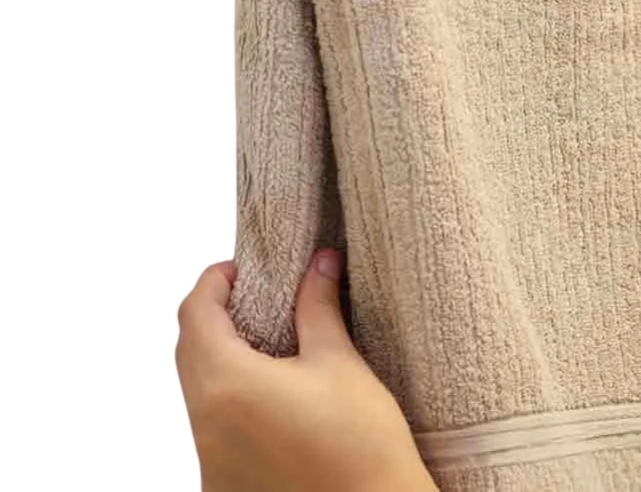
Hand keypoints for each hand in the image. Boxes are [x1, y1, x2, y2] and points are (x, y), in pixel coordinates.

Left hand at [175, 250, 438, 491]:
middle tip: (254, 295)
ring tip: (267, 341)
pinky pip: (212, 428)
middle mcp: (206, 425)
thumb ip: (318, 305)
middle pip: (188, 351)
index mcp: (227, 384)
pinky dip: (229, 398)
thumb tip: (319, 262)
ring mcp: (210, 461)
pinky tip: (271, 394)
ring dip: (220, 358)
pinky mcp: (223, 484)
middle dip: (214, 316)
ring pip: (198, 391)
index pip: (195, 314)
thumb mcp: (339, 361)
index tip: (240, 268)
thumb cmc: (360, 444)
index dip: (214, 282)